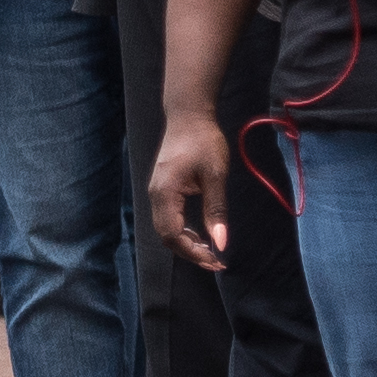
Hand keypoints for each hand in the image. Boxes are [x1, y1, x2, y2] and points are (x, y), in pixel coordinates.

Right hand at [149, 112, 231, 268]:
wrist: (189, 115)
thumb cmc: (203, 140)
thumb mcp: (215, 175)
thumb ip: (216, 210)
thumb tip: (221, 242)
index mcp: (165, 193)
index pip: (173, 234)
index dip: (193, 252)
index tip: (215, 259)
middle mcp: (155, 195)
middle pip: (166, 236)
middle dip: (190, 252)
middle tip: (215, 261)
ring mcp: (157, 192)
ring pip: (166, 229)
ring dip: (186, 243)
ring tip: (210, 250)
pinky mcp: (162, 189)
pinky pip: (168, 218)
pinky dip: (182, 231)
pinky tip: (200, 233)